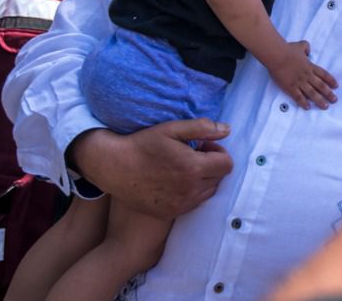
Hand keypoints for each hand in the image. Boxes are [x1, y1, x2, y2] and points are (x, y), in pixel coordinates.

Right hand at [68, 119, 232, 218]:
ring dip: (202, 180)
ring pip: (207, 192)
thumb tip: (227, 130)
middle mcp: (190, 190)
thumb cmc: (143, 144)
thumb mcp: (172, 129)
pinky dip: (190, 192)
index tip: (203, 146)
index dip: (218, 152)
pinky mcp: (170, 213)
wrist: (114, 167)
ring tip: (182, 168)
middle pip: (219, 178)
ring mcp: (180, 205)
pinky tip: (174, 181)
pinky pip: (192, 203)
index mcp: (193, 168)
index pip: (227, 164)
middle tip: (191, 155)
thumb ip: (203, 128)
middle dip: (211, 165)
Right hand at [265, 40, 337, 109]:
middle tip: (334, 100)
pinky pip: (298, 96)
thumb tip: (308, 50)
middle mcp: (307, 75)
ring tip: (325, 106)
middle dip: (328, 93)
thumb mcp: (300, 45)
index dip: (331, 81)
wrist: (277, 55)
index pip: (324, 75)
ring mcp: (299, 82)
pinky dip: (303, 102)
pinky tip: (308, 107)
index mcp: (310, 66)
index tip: (336, 86)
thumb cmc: (288, 50)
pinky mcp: (290, 87)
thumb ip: (306, 47)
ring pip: (312, 93)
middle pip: (321, 86)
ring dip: (319, 100)